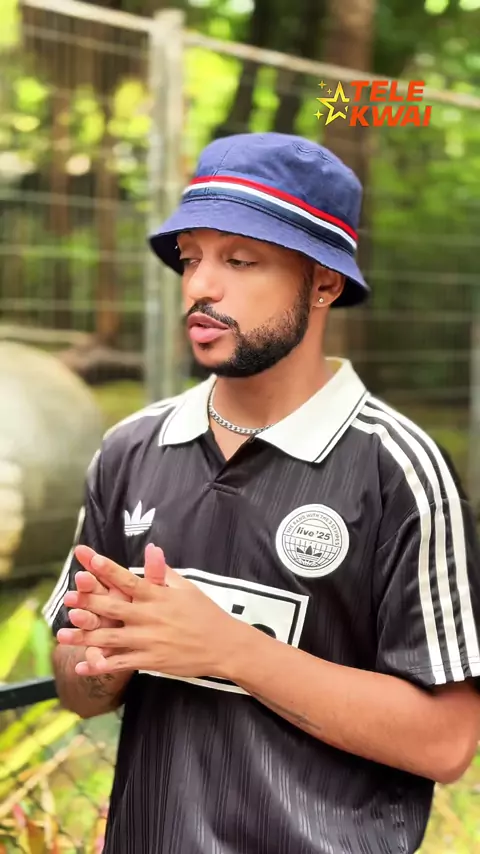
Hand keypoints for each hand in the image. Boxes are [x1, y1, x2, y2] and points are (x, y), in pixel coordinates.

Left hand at [57, 550, 247, 678]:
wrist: (222, 645)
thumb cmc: (204, 613)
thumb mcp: (186, 588)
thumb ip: (163, 572)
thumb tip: (151, 549)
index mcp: (158, 595)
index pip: (127, 579)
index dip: (106, 568)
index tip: (87, 557)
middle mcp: (150, 616)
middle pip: (112, 607)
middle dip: (87, 602)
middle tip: (67, 598)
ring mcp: (149, 640)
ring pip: (109, 637)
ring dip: (84, 636)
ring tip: (62, 634)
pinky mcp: (150, 660)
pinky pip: (119, 663)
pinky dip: (99, 665)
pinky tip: (82, 665)